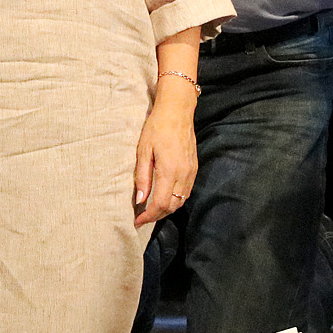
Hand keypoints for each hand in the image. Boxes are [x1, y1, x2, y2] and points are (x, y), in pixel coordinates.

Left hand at [134, 81, 197, 226]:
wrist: (177, 111)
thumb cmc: (157, 128)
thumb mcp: (143, 151)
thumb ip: (142, 178)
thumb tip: (139, 200)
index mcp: (169, 171)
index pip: (160, 204)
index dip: (148, 217)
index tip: (137, 221)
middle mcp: (183, 174)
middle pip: (172, 207)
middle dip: (157, 215)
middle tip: (142, 217)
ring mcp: (191, 171)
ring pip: (181, 201)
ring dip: (167, 209)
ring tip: (152, 209)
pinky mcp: (194, 167)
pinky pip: (186, 191)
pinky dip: (175, 199)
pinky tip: (165, 195)